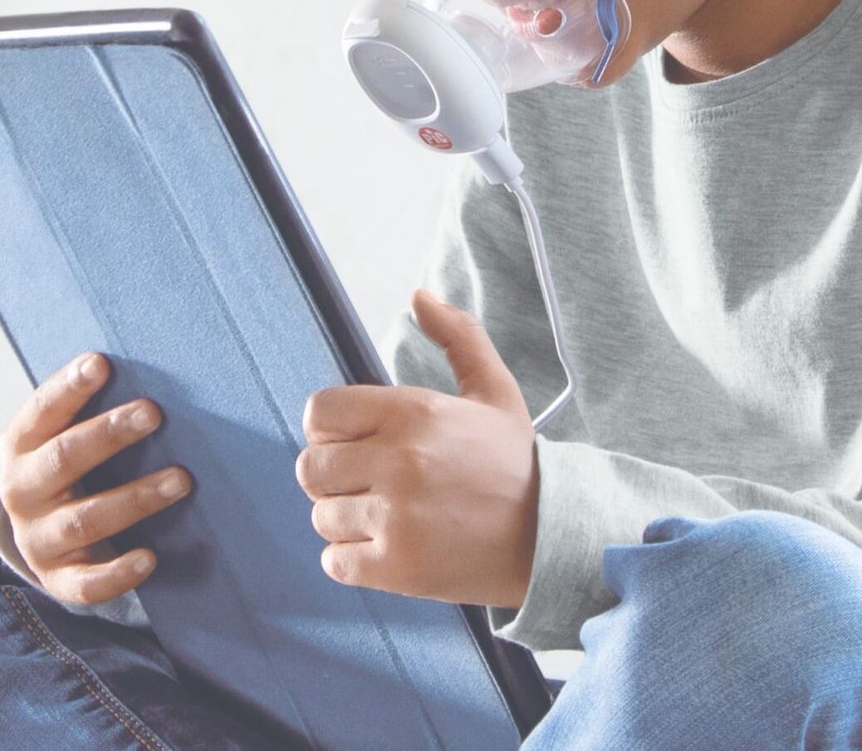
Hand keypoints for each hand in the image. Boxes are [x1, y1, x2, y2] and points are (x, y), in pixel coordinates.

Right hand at [0, 352, 193, 608]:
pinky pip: (85, 583)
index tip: (101, 362)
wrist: (38, 529)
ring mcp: (40, 538)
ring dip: (134, 498)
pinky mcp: (60, 578)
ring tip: (181, 479)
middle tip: (154, 412)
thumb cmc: (69, 462)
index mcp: (22, 445)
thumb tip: (160, 363)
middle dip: (109, 434)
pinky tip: (149, 559)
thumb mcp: (63, 432)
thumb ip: (91, 406)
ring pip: (85, 519)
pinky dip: (117, 573)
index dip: (69, 387)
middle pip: (64, 459)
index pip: (41, 411)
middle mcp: (24, 491)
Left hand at [296, 289, 538, 610]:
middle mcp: (398, 460)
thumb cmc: (515, 460)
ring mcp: (395, 517)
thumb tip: (418, 295)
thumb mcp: (494, 389)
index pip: (320, 413)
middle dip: (333, 476)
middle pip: (310, 468)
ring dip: (345, 519)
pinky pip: (334, 561)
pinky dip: (352, 558)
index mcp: (414, 411)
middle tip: (369, 482)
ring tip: (386, 515)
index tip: (356, 441)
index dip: (330, 428)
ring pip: (322, 516)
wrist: (551, 534)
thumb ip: (457, 336)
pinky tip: (387, 546)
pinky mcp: (397, 567)